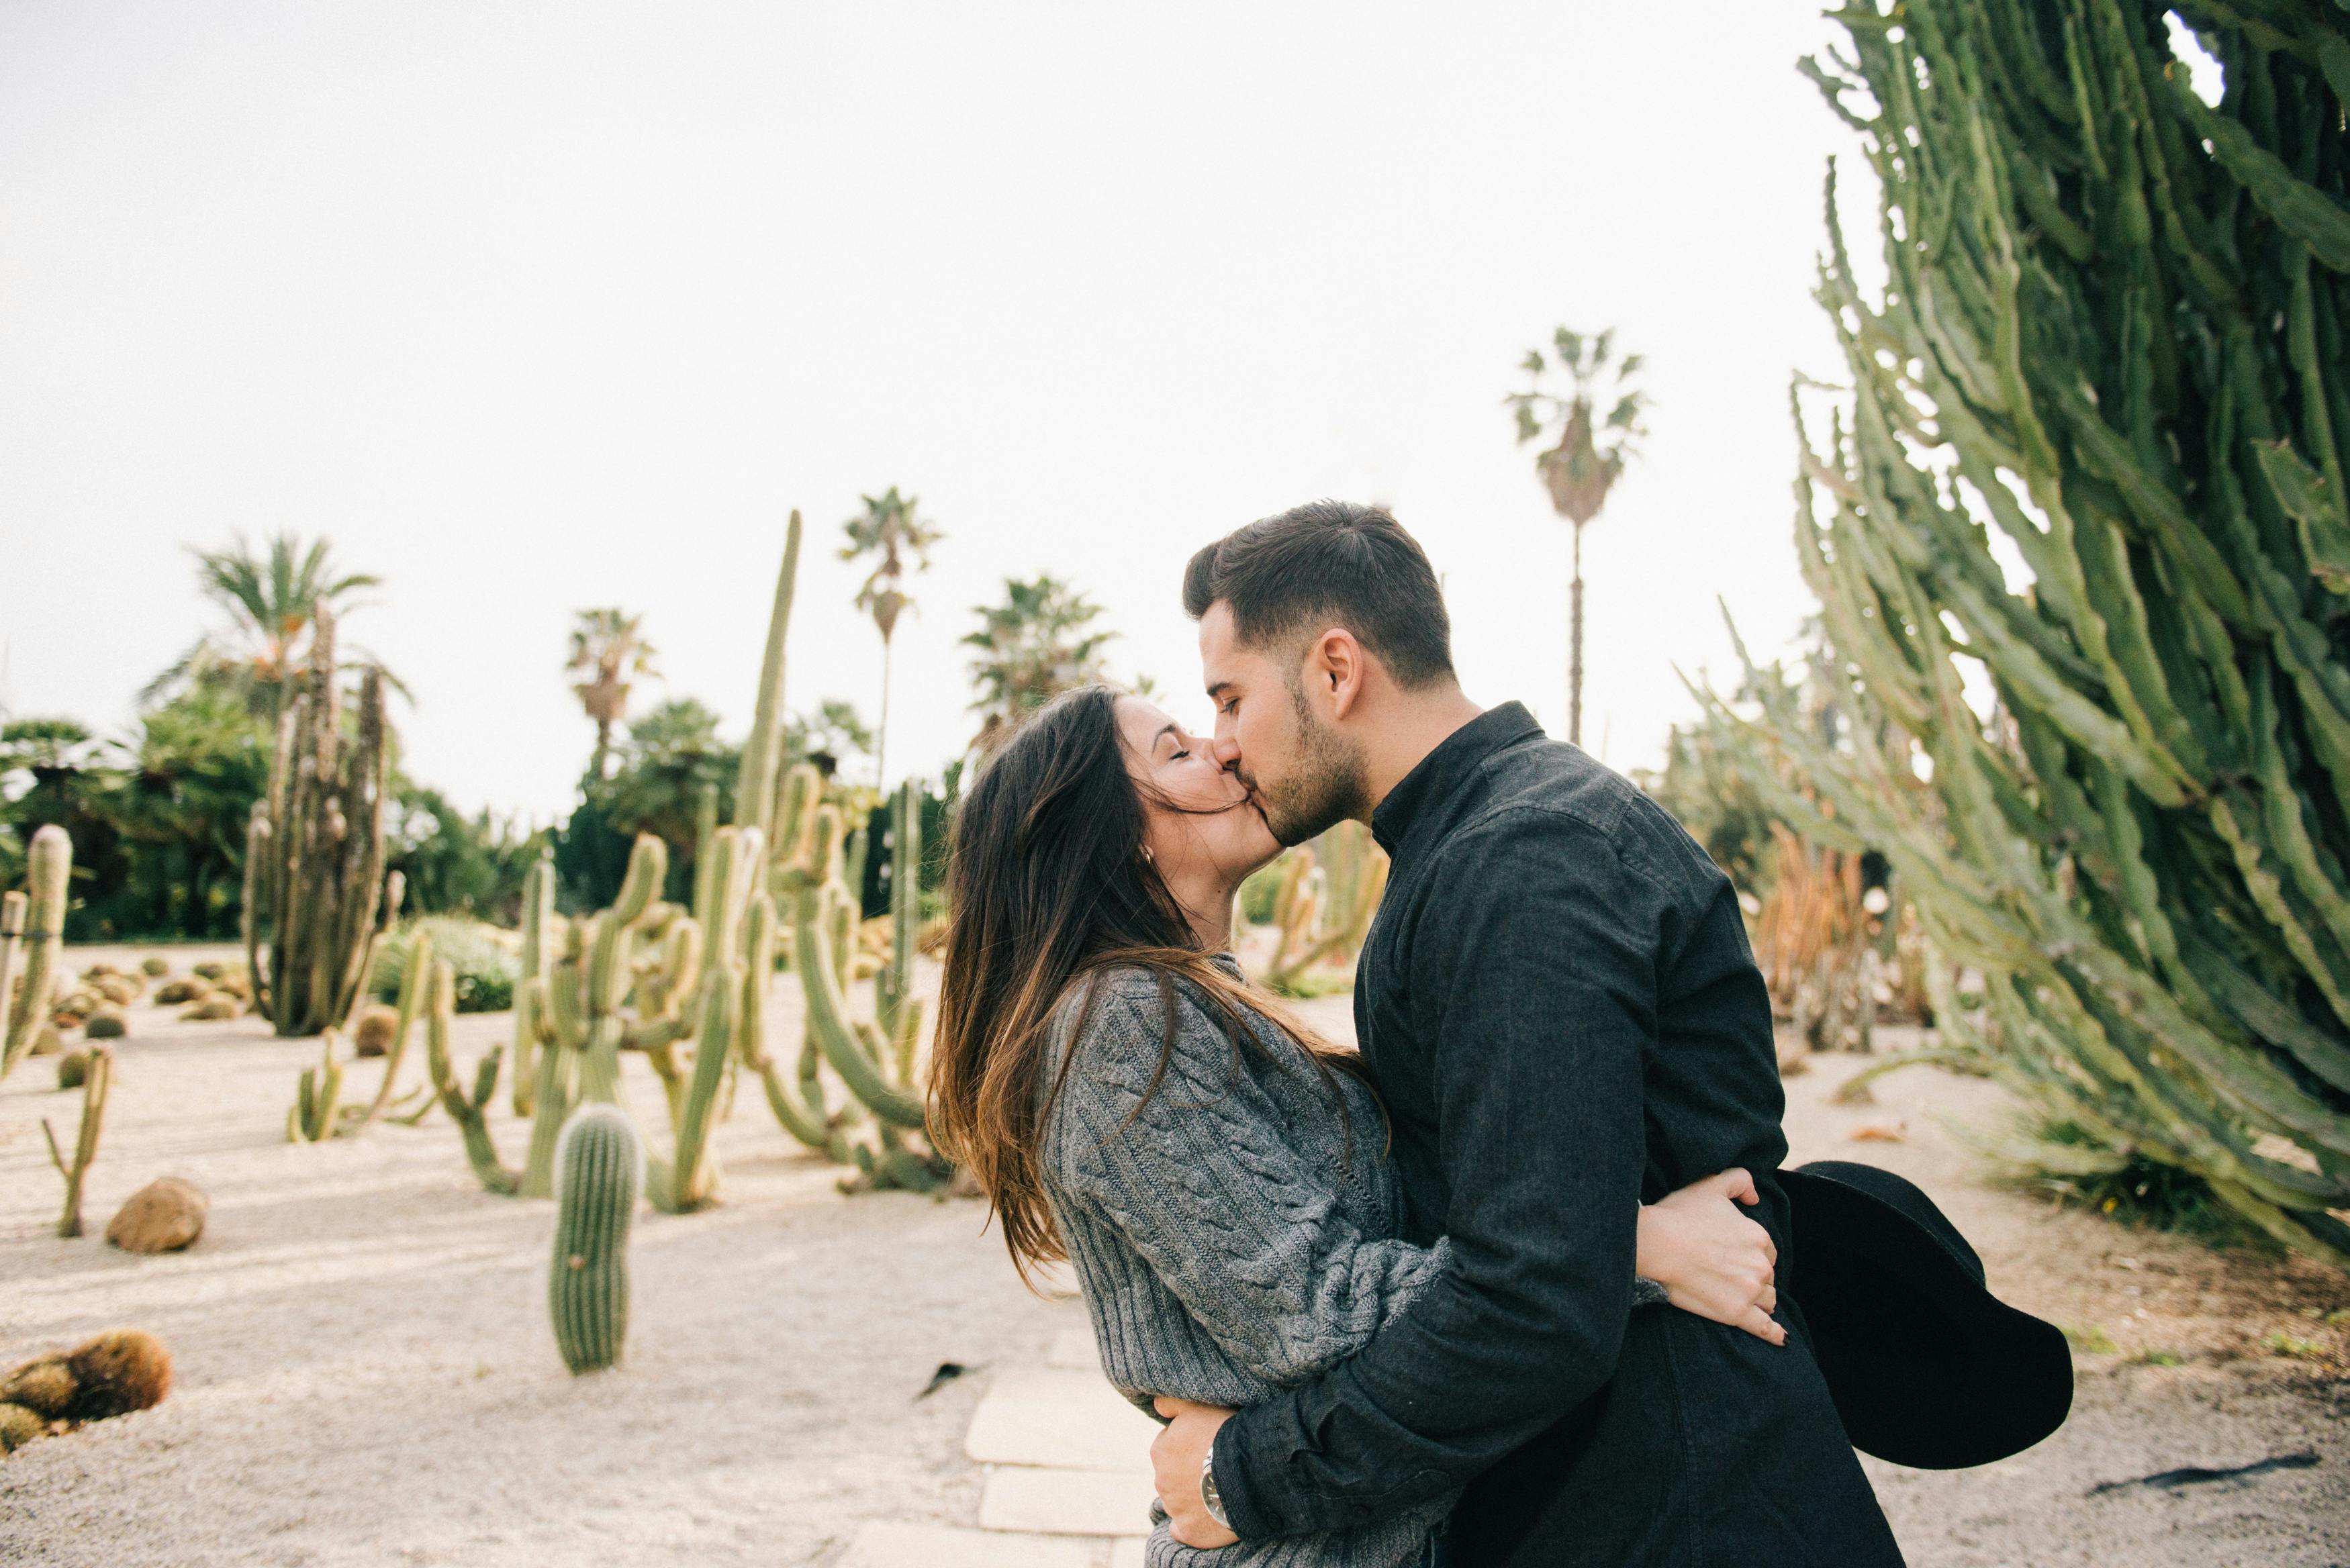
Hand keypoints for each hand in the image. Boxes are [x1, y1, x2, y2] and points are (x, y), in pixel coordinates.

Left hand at [1151, 1396, 1239, 1547]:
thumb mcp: (1197, 1406)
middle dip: (1189, 1473)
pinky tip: (1208, 1518)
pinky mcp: (1189, 1532)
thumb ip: (1172, 1403)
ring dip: (1193, 1498)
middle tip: (1215, 1468)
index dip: (1189, 1446)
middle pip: (1173, 1475)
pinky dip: (1192, 1526)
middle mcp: (1161, 1481)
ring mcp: (1174, 1508)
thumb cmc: (1224, 1434)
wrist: (1247, 1470)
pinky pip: (1183, 1531)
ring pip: (1179, 1502)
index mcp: (1160, 1450)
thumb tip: (1156, 1405)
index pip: (1169, 1447)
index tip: (1207, 1446)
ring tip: (1220, 1491)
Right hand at [1637, 1168, 1784, 1345]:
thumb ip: (1739, 1181)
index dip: (1751, 1253)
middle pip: (1767, 1276)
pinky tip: (1781, 1338)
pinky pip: (1765, 1328)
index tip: (1732, 1255)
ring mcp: (1749, 1291)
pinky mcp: (1735, 1314)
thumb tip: (1755, 1197)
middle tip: (1728, 1275)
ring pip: (1767, 1299)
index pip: (1766, 1251)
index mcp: (1759, 1237)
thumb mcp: (1710, 1185)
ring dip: (1758, 1299)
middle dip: (1753, 1276)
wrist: (1654, 1244)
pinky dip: (1775, 1334)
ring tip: (1740, 1298)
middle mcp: (1760, 1265)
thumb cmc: (1679, 1214)